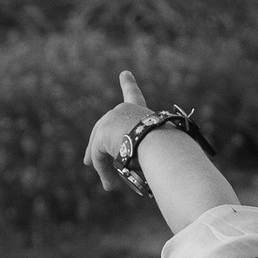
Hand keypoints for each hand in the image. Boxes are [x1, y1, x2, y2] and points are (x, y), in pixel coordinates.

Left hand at [84, 65, 155, 186]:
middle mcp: (124, 109)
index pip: (133, 95)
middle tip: (89, 162)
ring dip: (103, 165)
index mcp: (141, 110)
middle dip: (97, 147)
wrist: (161, 145)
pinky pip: (99, 156)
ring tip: (109, 185)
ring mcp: (111, 119)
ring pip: (101, 146)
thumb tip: (138, 173)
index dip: (128, 84)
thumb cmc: (168, 151)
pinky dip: (104, 171)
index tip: (124, 73)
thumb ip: (146, 155)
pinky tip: (110, 185)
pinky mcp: (102, 133)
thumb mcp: (158, 150)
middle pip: (106, 129)